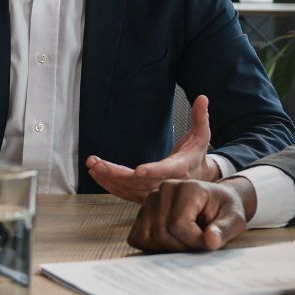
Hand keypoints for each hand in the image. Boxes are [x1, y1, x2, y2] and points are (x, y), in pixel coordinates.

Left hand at [86, 94, 219, 202]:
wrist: (197, 178)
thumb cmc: (196, 154)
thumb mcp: (202, 134)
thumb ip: (201, 116)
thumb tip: (202, 98)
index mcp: (179, 168)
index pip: (165, 171)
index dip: (152, 171)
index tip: (138, 170)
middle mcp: (165, 183)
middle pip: (138, 182)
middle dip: (115, 173)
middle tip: (96, 163)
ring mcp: (154, 192)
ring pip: (128, 189)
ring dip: (107, 179)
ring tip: (92, 165)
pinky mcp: (145, 196)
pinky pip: (125, 194)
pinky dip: (110, 186)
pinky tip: (97, 175)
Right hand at [126, 178, 256, 251]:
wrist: (216, 204)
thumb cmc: (225, 211)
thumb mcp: (235, 219)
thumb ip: (225, 229)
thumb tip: (211, 240)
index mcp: (189, 187)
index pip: (179, 224)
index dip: (193, 242)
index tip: (208, 243)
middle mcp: (165, 189)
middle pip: (161, 233)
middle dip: (181, 247)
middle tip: (198, 243)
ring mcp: (151, 200)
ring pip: (148, 237)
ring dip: (167, 249)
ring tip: (186, 241)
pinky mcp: (142, 212)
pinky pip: (138, 237)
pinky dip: (153, 247)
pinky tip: (171, 241)